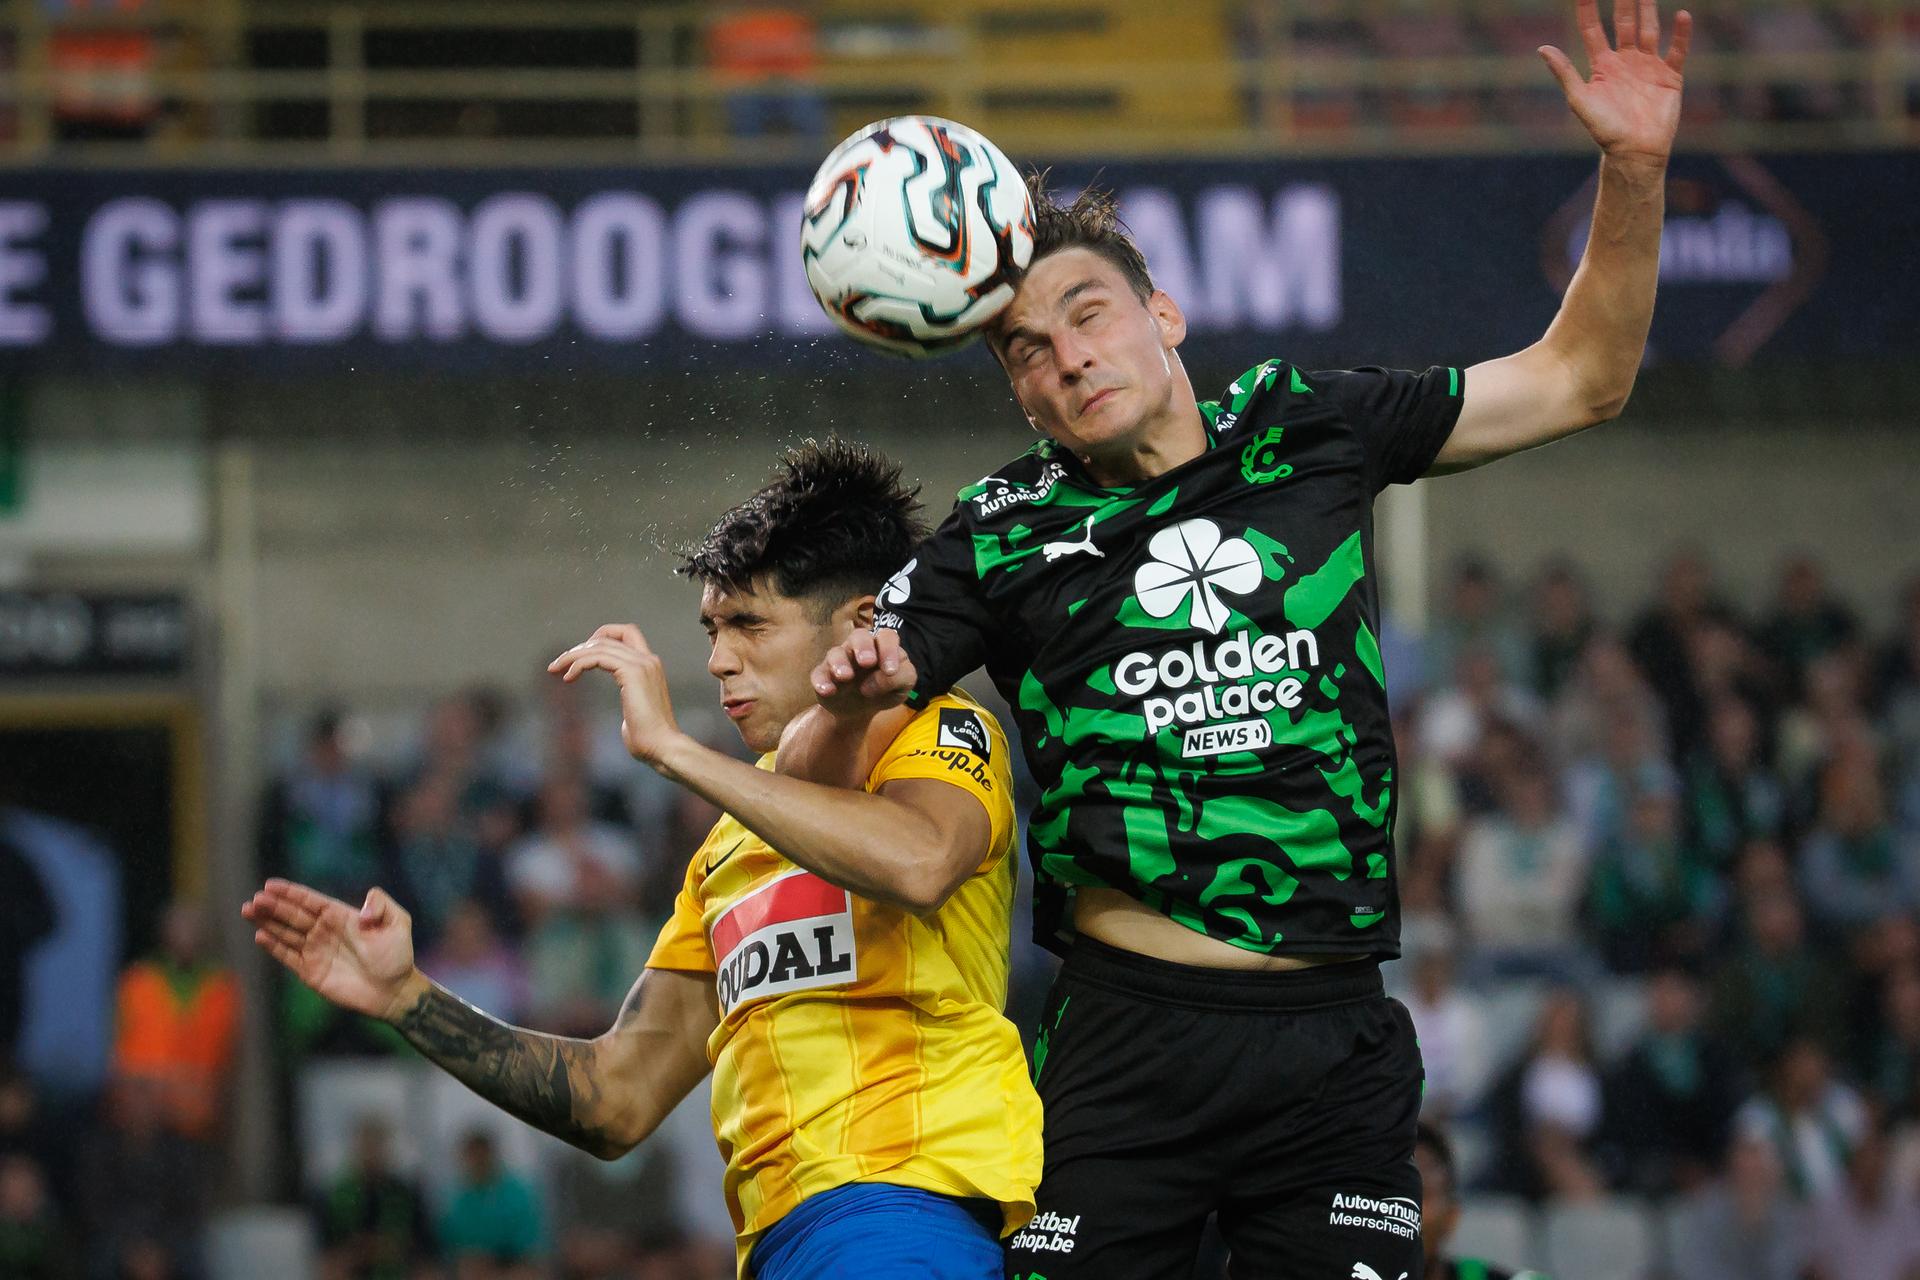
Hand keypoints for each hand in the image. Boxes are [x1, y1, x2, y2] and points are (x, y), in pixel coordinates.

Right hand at [242, 880, 419, 1021]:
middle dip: (273, 906)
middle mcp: (324, 931)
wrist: (395, 990)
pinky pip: (288, 957)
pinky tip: (260, 936)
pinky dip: (274, 947)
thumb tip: (359, 914)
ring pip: (285, 933)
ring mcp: (316, 951)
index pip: (309, 900)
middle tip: (255, 900)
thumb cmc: (398, 955)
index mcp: (341, 916)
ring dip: (267, 923)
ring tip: (248, 911)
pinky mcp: (311, 972)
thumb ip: (381, 905)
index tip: (270, 885)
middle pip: (292, 915)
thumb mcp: (398, 922)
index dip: (290, 893)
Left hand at [549, 623, 682, 765]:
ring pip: (600, 645)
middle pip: (608, 637)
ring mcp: (642, 665)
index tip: (581, 655)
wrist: (661, 746)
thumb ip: (632, 705)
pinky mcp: (632, 673)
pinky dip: (579, 664)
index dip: (602, 636)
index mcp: (650, 667)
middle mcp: (648, 660)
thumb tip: (627, 718)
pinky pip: (598, 657)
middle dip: (580, 648)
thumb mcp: (637, 713)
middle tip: (558, 665)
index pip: (627, 633)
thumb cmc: (648, 739)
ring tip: (555, 669)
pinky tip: (568, 678)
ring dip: (573, 655)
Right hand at [810, 627, 916, 716]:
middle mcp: (859, 648)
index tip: (890, 670)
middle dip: (863, 647)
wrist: (858, 710)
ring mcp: (840, 660)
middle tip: (867, 662)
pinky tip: (827, 690)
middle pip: (859, 635)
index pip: (887, 637)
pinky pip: (819, 673)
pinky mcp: (823, 675)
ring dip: (840, 663)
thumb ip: (901, 677)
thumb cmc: (884, 690)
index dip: (889, 649)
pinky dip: (821, 681)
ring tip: (845, 677)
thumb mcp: (902, 687)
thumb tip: (880, 678)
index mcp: (881, 647)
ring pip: (836, 653)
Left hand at [1540, 0, 1689, 163]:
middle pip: (1623, 22)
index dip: (1588, 8)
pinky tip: (1682, 14)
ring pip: (1649, 29)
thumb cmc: (1604, 130)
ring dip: (1649, 9)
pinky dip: (1681, 34)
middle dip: (1623, 1)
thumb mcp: (1580, 99)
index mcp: (1602, 65)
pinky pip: (1677, 50)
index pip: (1592, 29)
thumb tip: (1542, 48)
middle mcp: (1625, 61)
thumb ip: (1564, 73)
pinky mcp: (1669, 76)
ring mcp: (1648, 66)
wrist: (1635, 152)